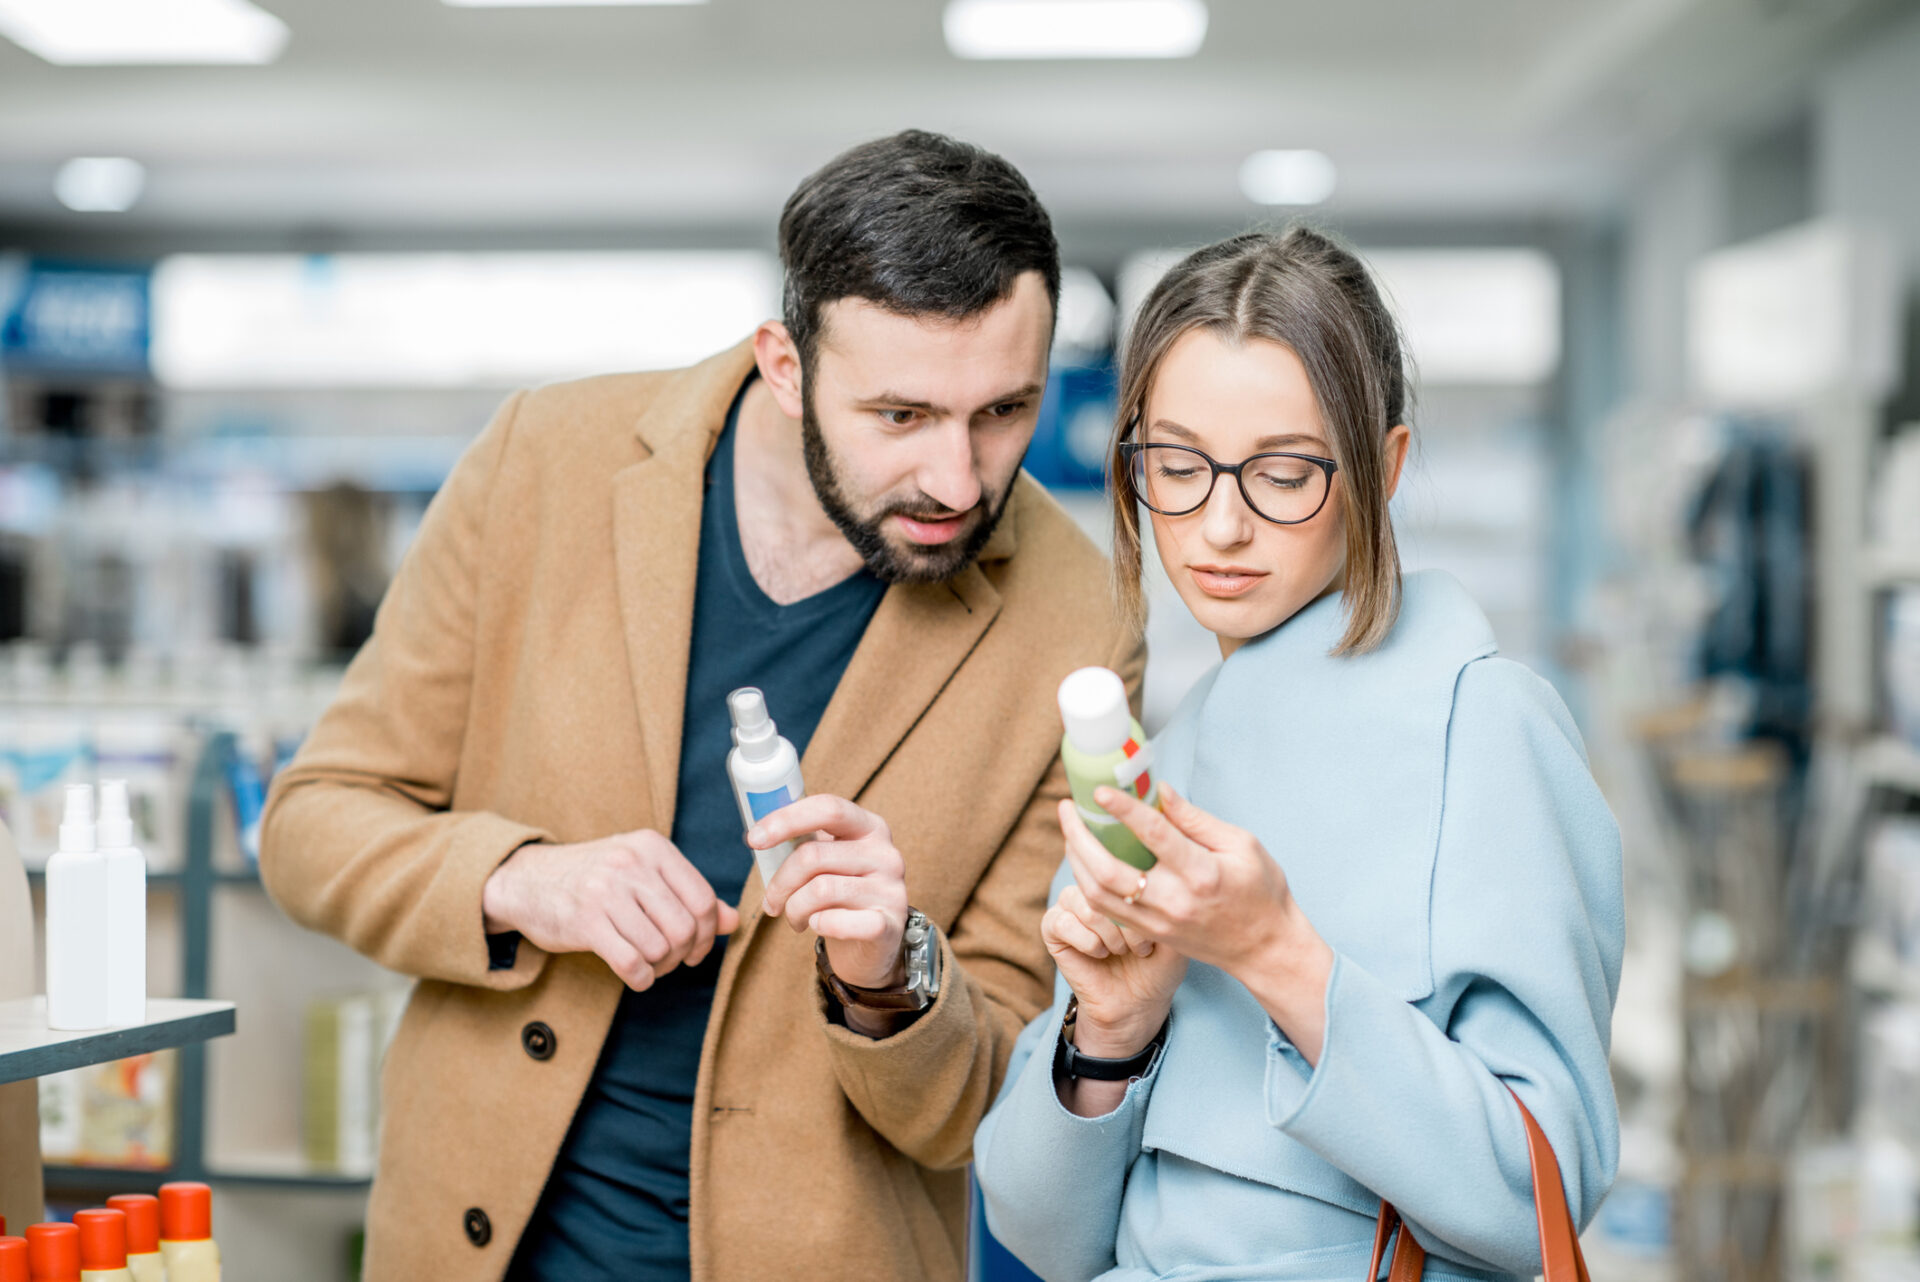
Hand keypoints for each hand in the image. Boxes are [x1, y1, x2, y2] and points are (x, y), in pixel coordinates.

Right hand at [481, 830, 739, 990]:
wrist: (527, 880)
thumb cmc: (594, 879)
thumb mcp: (642, 874)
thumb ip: (688, 894)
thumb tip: (731, 922)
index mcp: (652, 847)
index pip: (703, 898)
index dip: (707, 933)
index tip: (696, 949)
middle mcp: (631, 864)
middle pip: (685, 926)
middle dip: (684, 954)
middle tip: (672, 962)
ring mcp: (606, 891)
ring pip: (660, 946)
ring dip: (661, 967)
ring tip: (650, 964)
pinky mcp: (584, 921)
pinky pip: (631, 962)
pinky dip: (641, 978)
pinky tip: (636, 976)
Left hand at [755, 795, 909, 990]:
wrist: (874, 944)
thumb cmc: (841, 895)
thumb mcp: (829, 861)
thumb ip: (805, 842)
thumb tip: (758, 833)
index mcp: (870, 827)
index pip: (828, 808)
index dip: (786, 819)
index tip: (754, 839)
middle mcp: (886, 853)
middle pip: (813, 855)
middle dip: (780, 882)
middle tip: (771, 903)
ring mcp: (891, 889)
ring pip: (820, 890)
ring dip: (794, 909)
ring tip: (795, 919)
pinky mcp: (889, 925)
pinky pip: (837, 922)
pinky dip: (818, 925)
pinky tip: (817, 926)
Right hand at [1043, 876, 1185, 1058]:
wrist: (1138, 1002)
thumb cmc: (1159, 964)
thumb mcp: (1173, 929)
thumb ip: (1162, 898)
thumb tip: (1143, 877)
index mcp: (1121, 876)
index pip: (1126, 870)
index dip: (1143, 906)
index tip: (1155, 934)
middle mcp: (1094, 883)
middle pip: (1107, 889)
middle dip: (1128, 925)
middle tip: (1139, 948)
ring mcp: (1070, 902)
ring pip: (1088, 907)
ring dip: (1110, 936)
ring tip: (1121, 951)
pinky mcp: (1052, 925)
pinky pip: (1063, 923)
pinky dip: (1088, 943)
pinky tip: (1099, 955)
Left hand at [1063, 784, 1334, 1063]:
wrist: (1266, 949)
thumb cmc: (1261, 891)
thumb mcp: (1242, 845)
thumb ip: (1196, 819)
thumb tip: (1159, 790)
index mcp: (1201, 873)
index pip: (1154, 835)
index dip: (1123, 809)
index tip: (1098, 790)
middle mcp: (1174, 901)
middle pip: (1108, 871)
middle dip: (1078, 837)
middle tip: (1066, 808)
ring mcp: (1158, 923)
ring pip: (1098, 895)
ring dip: (1075, 861)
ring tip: (1070, 831)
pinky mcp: (1150, 935)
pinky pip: (1106, 911)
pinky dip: (1087, 884)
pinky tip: (1082, 860)